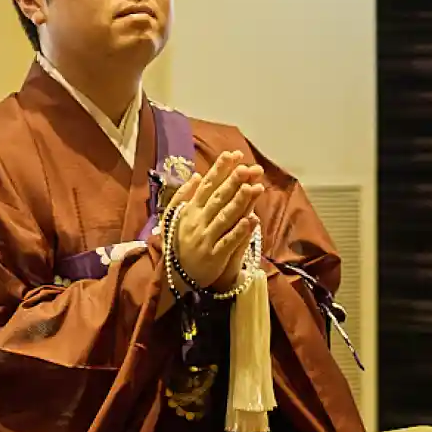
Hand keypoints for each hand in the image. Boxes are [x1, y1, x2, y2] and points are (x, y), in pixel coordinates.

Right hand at [170, 151, 264, 291]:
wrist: (177, 276)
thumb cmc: (181, 242)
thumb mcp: (177, 217)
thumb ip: (186, 195)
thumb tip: (199, 175)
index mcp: (190, 210)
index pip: (207, 186)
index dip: (220, 170)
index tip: (233, 155)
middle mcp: (197, 222)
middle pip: (218, 199)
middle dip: (233, 181)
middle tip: (247, 167)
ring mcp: (205, 239)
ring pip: (224, 218)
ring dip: (240, 202)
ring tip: (254, 188)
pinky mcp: (214, 257)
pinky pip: (228, 242)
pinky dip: (240, 231)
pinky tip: (252, 220)